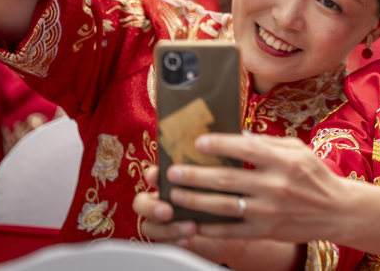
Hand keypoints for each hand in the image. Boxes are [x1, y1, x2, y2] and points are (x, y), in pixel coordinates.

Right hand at [133, 166, 248, 263]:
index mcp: (172, 181)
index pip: (154, 175)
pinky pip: (163, 244)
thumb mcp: (226, 177)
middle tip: (168, 211)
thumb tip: (237, 135)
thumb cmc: (229, 192)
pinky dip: (174, 242)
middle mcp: (163, 200)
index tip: (158, 175)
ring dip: (168, 228)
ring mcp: (164, 222)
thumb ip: (221, 162)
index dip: (152, 175)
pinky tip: (187, 241)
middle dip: (151, 207)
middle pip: (142, 203)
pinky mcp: (171, 240)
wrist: (238, 221)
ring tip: (190, 227)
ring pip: (150, 226)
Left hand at [164, 133, 345, 243]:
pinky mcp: (266, 230)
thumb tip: (238, 136)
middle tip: (173, 170)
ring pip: (223, 205)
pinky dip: (210, 227)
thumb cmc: (316, 176)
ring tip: (175, 194)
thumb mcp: (298, 150)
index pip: (245, 148)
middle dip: (195, 174)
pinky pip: (232, 230)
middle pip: (226, 178)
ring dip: (195, 199)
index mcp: (283, 161)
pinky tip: (192, 222)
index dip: (219, 144)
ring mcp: (269, 210)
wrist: (337, 211)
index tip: (198, 141)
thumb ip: (268, 142)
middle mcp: (275, 185)